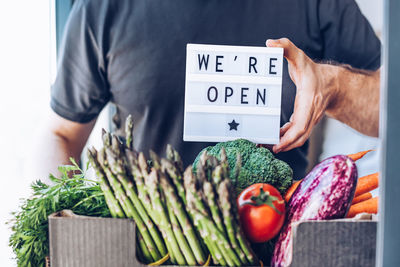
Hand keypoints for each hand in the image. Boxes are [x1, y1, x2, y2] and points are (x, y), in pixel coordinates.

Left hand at [266, 38, 337, 152]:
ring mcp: (309, 119)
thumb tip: (270, 43)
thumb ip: (286, 47)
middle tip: (266, 148)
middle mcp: (311, 113)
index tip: (278, 144)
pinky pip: (295, 133)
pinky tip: (272, 138)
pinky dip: (284, 138)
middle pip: (300, 136)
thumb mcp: (300, 56)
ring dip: (284, 145)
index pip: (302, 123)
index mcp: (309, 100)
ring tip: (265, 146)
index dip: (290, 136)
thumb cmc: (313, 71)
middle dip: (284, 146)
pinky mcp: (304, 121)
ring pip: (298, 138)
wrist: (332, 83)